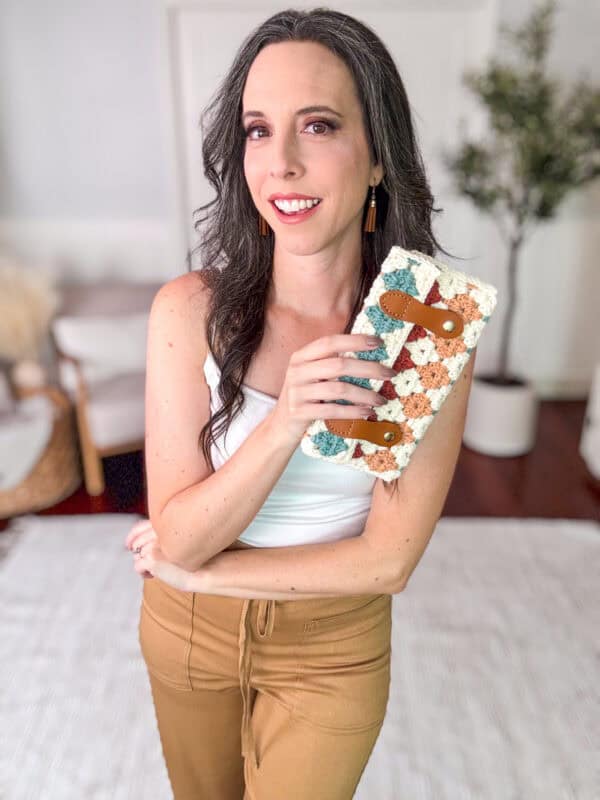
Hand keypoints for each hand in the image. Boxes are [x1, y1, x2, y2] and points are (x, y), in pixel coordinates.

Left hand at [124, 518, 198, 591]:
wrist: (206, 569)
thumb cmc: (197, 556)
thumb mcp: (181, 540)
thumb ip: (165, 535)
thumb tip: (141, 543)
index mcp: (165, 523)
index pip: (139, 527)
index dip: (132, 536)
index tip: (129, 544)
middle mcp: (158, 531)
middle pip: (136, 543)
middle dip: (139, 553)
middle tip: (149, 561)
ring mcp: (154, 544)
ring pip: (137, 556)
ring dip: (144, 564)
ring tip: (156, 569)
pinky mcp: (151, 558)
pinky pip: (138, 567)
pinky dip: (144, 574)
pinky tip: (153, 576)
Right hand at [269, 333, 395, 445]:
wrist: (281, 425)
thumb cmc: (306, 396)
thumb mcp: (312, 375)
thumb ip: (331, 363)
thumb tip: (370, 354)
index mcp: (301, 356)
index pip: (330, 343)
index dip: (355, 341)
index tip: (379, 343)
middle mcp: (297, 371)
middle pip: (339, 365)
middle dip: (369, 368)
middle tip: (390, 373)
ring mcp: (296, 392)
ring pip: (338, 389)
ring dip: (365, 395)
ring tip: (381, 399)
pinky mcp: (299, 412)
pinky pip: (332, 410)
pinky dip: (353, 412)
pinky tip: (367, 413)